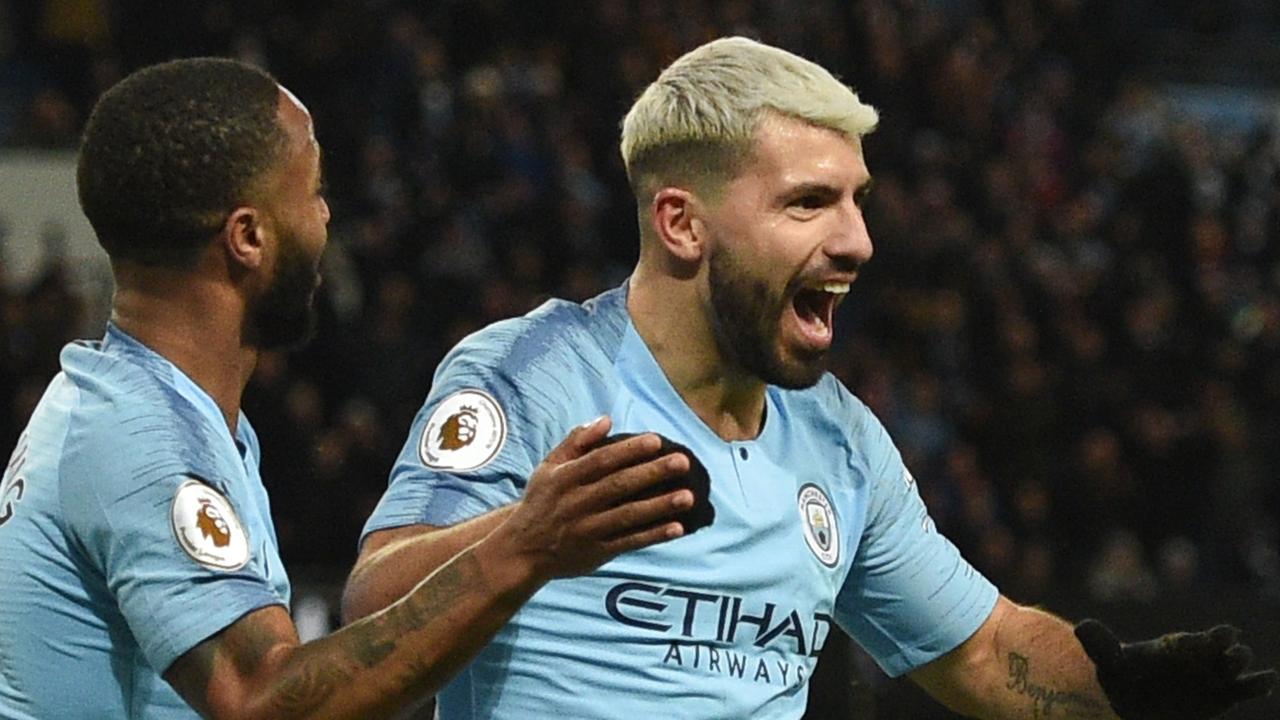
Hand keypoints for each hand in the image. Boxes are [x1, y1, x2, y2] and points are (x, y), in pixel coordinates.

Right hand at [497, 416, 694, 579]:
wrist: (522, 551)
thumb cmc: (540, 502)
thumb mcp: (548, 468)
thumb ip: (576, 442)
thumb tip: (606, 419)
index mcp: (565, 479)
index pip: (601, 461)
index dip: (629, 451)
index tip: (656, 440)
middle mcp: (577, 503)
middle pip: (619, 486)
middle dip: (652, 473)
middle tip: (683, 462)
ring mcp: (588, 529)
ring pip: (628, 516)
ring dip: (659, 506)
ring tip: (688, 496)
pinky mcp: (597, 552)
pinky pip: (629, 542)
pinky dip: (653, 536)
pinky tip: (677, 528)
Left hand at [1075, 619, 1277, 719]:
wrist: (1129, 698)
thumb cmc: (1123, 674)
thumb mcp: (1109, 659)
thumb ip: (1100, 643)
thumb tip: (1081, 627)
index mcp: (1184, 645)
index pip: (1211, 636)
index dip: (1217, 638)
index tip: (1216, 641)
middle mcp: (1205, 657)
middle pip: (1233, 651)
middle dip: (1234, 654)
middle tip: (1229, 659)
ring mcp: (1216, 676)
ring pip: (1244, 667)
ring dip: (1247, 670)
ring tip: (1247, 679)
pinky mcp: (1224, 697)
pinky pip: (1250, 687)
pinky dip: (1261, 683)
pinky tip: (1265, 681)